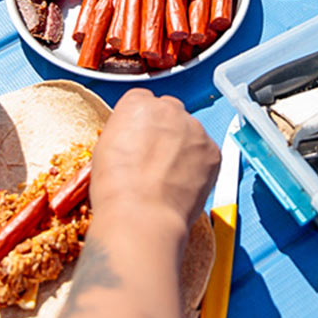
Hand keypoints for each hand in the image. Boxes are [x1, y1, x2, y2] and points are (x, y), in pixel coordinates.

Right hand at [90, 89, 219, 231]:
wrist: (141, 216)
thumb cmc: (118, 189)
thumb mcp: (105, 149)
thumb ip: (125, 133)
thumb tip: (134, 140)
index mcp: (137, 103)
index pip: (143, 101)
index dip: (141, 123)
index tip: (140, 137)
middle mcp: (168, 109)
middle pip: (170, 112)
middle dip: (165, 131)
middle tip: (155, 158)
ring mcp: (194, 129)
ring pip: (190, 132)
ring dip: (183, 148)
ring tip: (169, 176)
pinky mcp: (212, 150)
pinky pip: (206, 153)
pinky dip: (199, 165)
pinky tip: (183, 183)